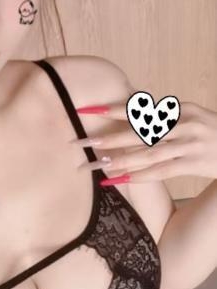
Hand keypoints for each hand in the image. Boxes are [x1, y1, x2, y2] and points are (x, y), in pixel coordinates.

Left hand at [71, 101, 216, 182]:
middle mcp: (185, 124)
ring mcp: (191, 144)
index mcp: (181, 110)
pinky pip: (163, 170)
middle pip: (140, 131)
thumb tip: (132, 115)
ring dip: (122, 159)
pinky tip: (123, 179)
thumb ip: (165, 118)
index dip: (114, 109)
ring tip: (99, 164)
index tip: (89, 110)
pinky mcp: (195, 163)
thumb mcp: (192, 118)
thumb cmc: (213, 134)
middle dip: (110, 137)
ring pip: (149, 153)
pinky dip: (141, 175)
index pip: (142, 109)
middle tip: (84, 141)